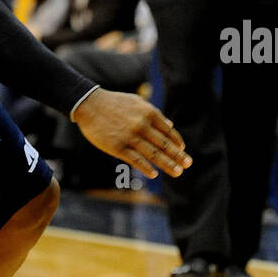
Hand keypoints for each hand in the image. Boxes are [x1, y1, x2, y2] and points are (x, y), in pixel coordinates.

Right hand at [73, 89, 191, 178]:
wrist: (90, 104)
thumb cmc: (115, 103)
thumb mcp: (137, 102)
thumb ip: (154, 114)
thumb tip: (170, 126)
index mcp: (148, 113)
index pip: (168, 131)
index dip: (177, 142)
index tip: (182, 150)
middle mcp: (142, 125)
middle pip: (164, 144)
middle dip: (178, 156)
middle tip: (188, 164)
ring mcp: (130, 137)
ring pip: (153, 154)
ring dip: (167, 164)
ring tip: (177, 172)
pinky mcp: (117, 147)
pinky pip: (135, 160)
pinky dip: (146, 167)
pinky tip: (154, 174)